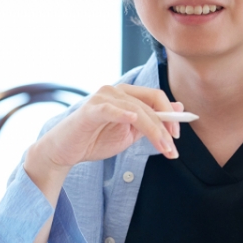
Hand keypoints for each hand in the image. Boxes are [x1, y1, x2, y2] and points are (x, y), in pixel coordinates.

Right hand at [25, 85, 181, 189]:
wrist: (64, 152)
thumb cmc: (94, 140)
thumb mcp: (129, 133)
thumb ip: (150, 122)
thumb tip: (178, 108)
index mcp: (126, 94)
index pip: (156, 98)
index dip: (171, 116)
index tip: (178, 138)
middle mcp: (115, 90)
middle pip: (150, 104)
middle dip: (165, 129)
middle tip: (173, 151)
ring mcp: (102, 97)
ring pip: (136, 110)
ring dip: (153, 130)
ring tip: (163, 149)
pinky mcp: (89, 110)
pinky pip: (109, 109)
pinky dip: (122, 113)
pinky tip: (133, 119)